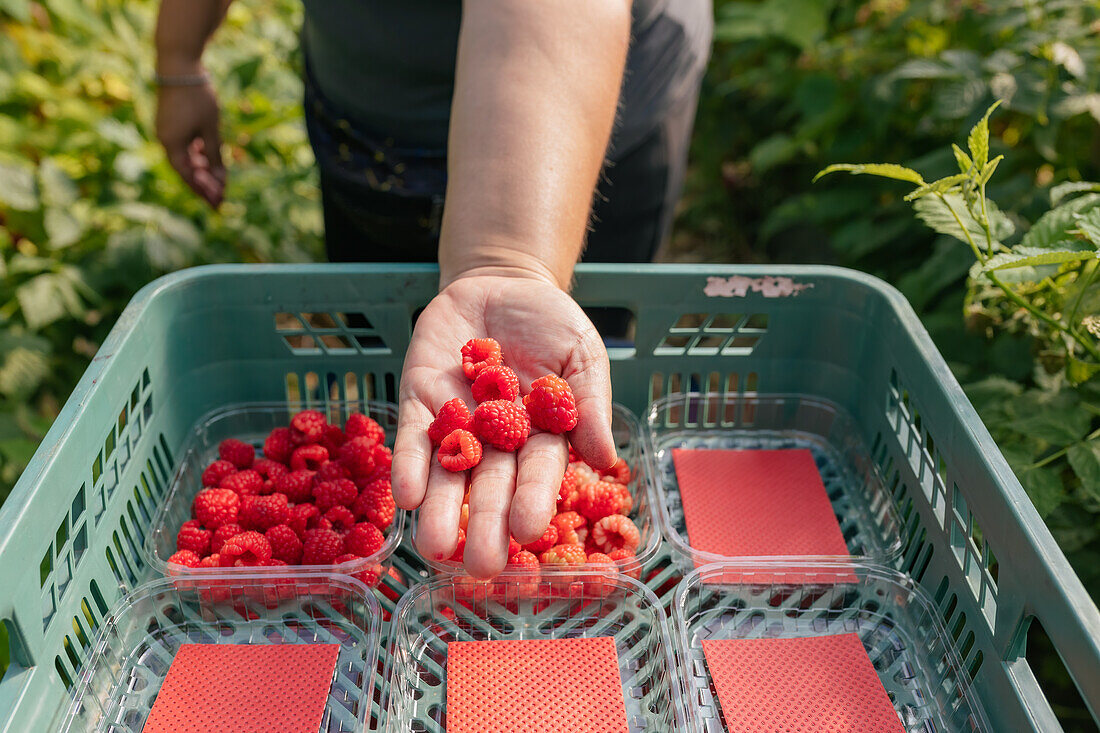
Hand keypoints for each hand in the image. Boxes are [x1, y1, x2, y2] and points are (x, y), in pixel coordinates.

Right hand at [155, 78, 225, 207]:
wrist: (179, 66)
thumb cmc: (197, 98)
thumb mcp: (211, 130)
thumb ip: (214, 155)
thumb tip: (219, 179)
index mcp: (172, 146)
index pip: (189, 177)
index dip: (204, 192)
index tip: (218, 204)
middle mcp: (165, 141)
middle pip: (186, 171)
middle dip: (204, 184)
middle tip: (220, 198)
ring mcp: (166, 132)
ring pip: (185, 158)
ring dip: (202, 169)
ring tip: (218, 180)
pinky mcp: (170, 123)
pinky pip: (183, 146)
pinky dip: (196, 154)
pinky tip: (209, 159)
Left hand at [391, 272, 616, 577]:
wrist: (502, 285)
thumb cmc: (551, 325)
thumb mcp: (582, 355)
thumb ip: (590, 403)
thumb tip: (607, 457)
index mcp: (541, 437)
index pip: (537, 475)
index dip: (531, 501)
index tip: (526, 532)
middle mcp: (496, 441)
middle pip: (489, 487)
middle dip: (484, 524)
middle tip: (480, 566)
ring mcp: (455, 424)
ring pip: (446, 475)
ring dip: (440, 510)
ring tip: (433, 547)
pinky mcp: (419, 402)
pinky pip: (412, 439)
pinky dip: (409, 467)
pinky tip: (406, 495)